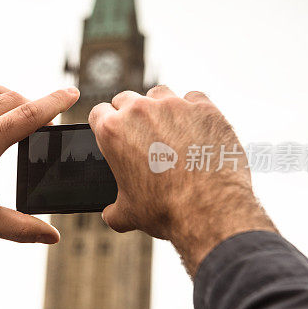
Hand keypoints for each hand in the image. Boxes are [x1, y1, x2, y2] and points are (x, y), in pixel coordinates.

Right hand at [88, 85, 275, 276]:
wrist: (209, 211)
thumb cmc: (165, 211)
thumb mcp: (127, 214)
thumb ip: (112, 208)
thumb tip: (110, 214)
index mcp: (113, 131)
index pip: (98, 112)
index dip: (104, 124)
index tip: (113, 133)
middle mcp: (140, 111)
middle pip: (126, 98)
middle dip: (130, 114)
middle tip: (141, 136)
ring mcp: (174, 105)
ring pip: (159, 94)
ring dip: (160, 108)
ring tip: (169, 130)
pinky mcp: (204, 108)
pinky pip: (193, 99)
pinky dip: (192, 111)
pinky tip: (196, 129)